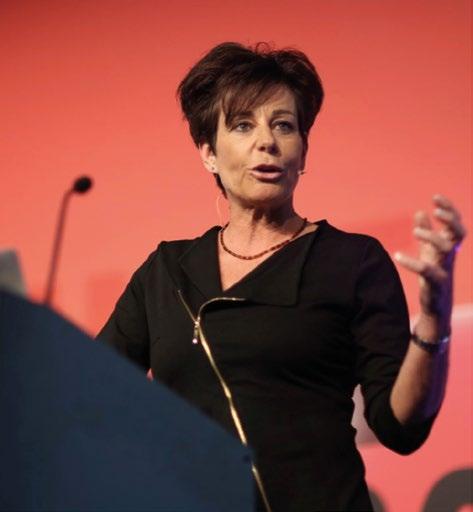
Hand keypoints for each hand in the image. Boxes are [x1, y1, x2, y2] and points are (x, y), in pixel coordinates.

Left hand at [394, 195, 465, 335]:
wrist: (436, 306)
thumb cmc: (433, 274)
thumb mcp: (428, 251)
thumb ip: (426, 232)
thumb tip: (420, 212)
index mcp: (449, 245)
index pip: (456, 223)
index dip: (449, 209)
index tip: (435, 197)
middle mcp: (450, 255)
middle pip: (459, 233)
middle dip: (450, 219)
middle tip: (435, 211)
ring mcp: (445, 269)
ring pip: (447, 249)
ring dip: (432, 237)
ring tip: (414, 231)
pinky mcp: (436, 283)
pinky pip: (428, 270)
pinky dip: (413, 262)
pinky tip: (398, 255)